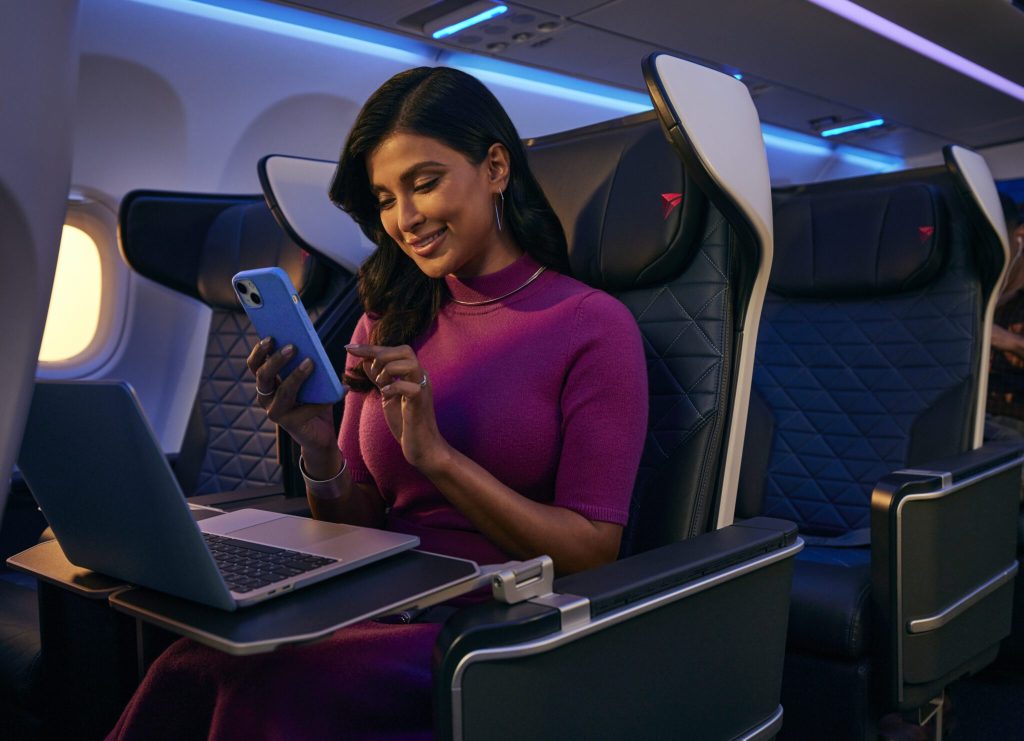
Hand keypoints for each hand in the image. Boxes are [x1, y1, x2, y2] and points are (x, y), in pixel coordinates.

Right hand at [246, 337, 336, 452]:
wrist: (321, 432)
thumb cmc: (315, 399)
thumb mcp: (311, 378)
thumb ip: (307, 362)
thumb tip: (312, 345)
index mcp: (268, 382)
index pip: (255, 364)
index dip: (259, 350)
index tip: (270, 336)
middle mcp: (266, 397)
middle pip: (263, 375)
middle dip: (276, 360)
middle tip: (293, 347)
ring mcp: (275, 411)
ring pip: (283, 391)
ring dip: (297, 376)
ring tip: (311, 363)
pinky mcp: (289, 424)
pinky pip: (305, 409)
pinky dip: (322, 400)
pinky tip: (340, 390)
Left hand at [345, 343, 448, 471]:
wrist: (423, 448)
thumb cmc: (407, 424)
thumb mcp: (388, 396)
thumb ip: (379, 378)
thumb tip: (366, 361)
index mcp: (413, 374)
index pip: (393, 351)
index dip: (370, 348)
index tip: (350, 348)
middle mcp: (421, 377)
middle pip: (405, 350)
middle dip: (381, 354)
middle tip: (370, 370)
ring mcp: (423, 389)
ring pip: (410, 363)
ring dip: (388, 370)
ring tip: (381, 384)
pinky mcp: (421, 403)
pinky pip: (410, 387)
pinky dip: (393, 388)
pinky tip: (386, 395)